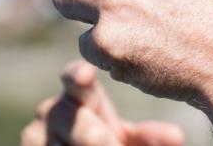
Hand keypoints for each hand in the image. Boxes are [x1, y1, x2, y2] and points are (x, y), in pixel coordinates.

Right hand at [20, 59, 183, 145]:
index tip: (86, 74)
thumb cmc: (112, 141)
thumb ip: (150, 136)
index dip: (78, 75)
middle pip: (67, 117)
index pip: (75, 78)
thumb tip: (177, 137)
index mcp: (81, 94)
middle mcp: (54, 109)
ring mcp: (35, 133)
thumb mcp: (131, 138)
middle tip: (109, 142)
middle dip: (90, 134)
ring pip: (55, 144)